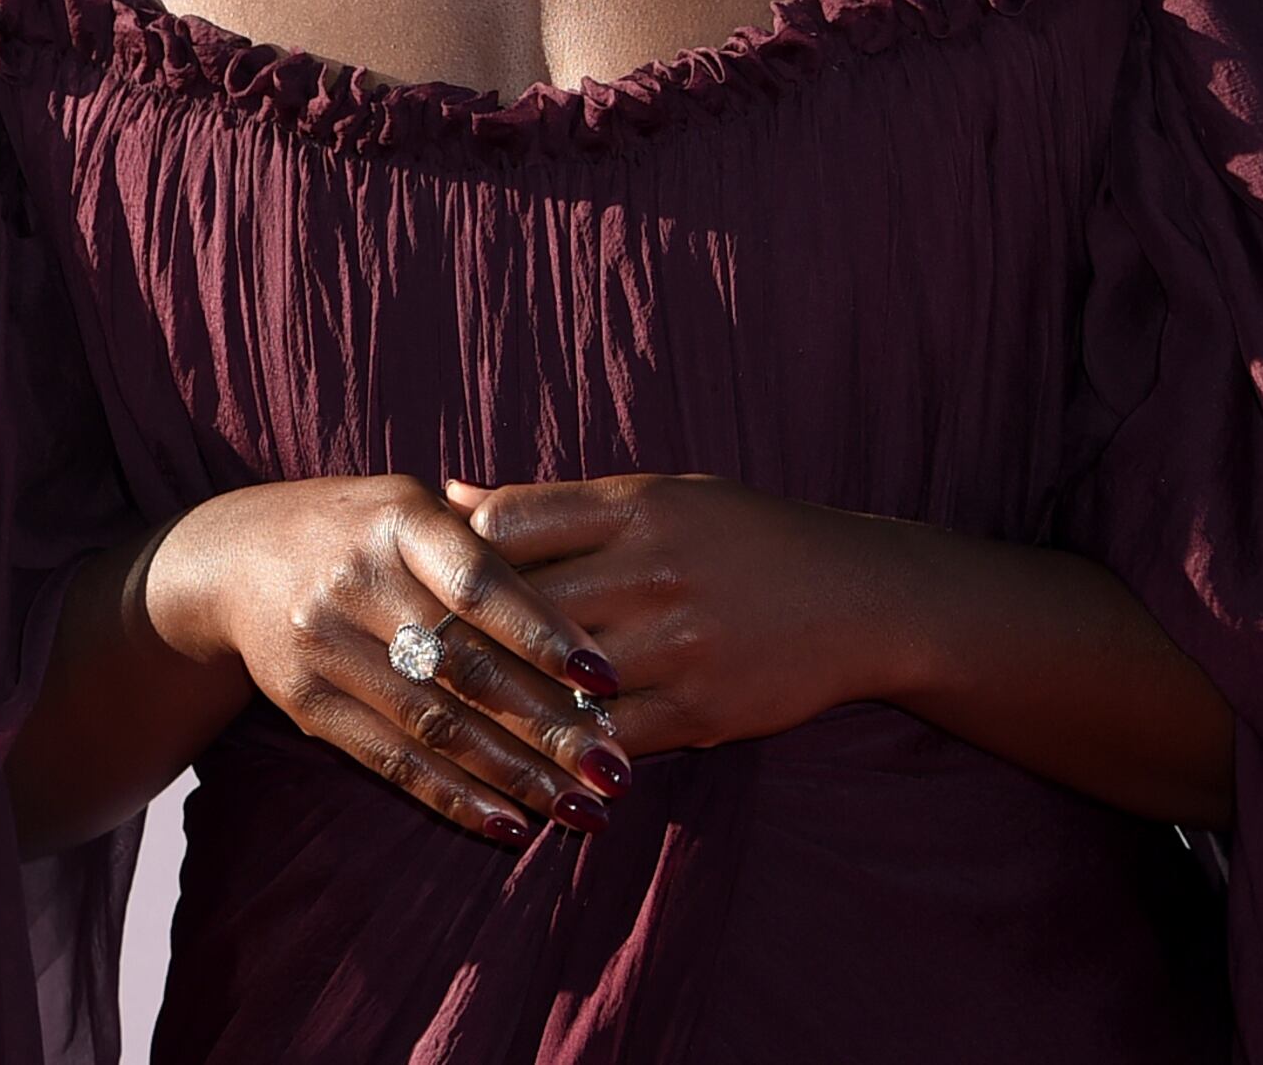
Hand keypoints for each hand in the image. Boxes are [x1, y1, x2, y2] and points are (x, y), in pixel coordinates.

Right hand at [151, 475, 632, 847]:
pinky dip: (454, 795)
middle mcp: (356, 581)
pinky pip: (391, 760)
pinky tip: (510, 823)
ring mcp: (324, 645)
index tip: (609, 677)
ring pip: (434, 724)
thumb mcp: (417, 507)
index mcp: (399, 521)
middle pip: (464, 666)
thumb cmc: (363, 528)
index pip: (480, 583)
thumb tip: (592, 605)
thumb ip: (494, 542)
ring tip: (580, 807)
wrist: (238, 556)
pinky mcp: (306, 703)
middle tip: (614, 768)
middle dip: (549, 725)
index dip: (545, 633)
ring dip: (514, 775)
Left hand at [449, 474, 913, 757]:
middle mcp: (651, 568)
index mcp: (637, 504)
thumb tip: (452, 495)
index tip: (417, 581)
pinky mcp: (699, 707)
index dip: (450, 556)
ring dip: (495, 707)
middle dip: (453, 637)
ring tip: (439, 722)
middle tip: (398, 662)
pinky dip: (558, 756)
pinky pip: (606, 740)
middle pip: (515, 606)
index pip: (508, 524)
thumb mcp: (662, 496)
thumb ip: (558, 503)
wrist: (864, 598)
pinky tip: (519, 767)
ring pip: (552, 682)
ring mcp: (676, 641)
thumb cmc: (750, 539)